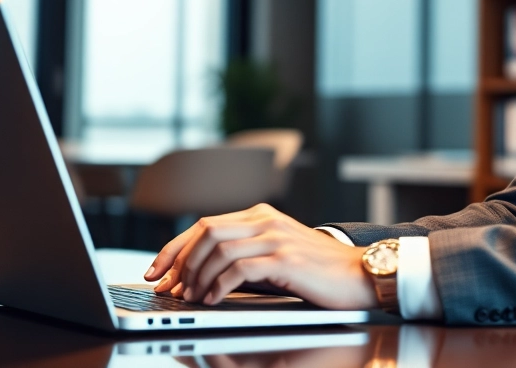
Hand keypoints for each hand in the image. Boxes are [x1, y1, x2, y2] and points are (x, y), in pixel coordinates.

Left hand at [142, 203, 379, 309]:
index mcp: (259, 215)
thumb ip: (244, 255)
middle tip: (167, 287)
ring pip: (218, 250)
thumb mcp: (276, 255)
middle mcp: (264, 220)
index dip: (173, 248)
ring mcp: (275, 237)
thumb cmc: (318, 270)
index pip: (203, 225)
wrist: (360, 273)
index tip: (155, 270)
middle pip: (204, 231)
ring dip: (196, 276)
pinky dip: (218, 286)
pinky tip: (212, 300)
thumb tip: (200, 274)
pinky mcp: (285, 258)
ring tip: (189, 298)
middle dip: (178, 262)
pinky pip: (239, 269)